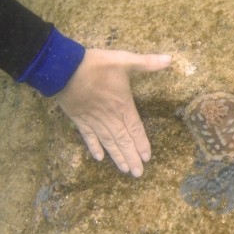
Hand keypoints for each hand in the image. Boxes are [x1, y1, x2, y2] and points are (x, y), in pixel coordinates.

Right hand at [56, 49, 171, 176]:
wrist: (63, 68)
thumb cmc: (95, 64)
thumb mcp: (124, 60)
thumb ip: (147, 62)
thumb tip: (170, 59)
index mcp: (123, 106)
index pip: (135, 129)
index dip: (142, 144)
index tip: (147, 158)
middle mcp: (110, 117)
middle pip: (123, 141)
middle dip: (131, 158)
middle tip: (138, 174)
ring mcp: (94, 120)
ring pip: (108, 142)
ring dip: (117, 157)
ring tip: (124, 170)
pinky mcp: (80, 119)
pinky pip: (88, 136)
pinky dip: (94, 147)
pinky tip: (99, 158)